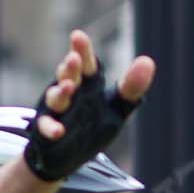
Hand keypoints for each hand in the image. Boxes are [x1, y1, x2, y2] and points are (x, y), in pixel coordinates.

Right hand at [26, 30, 154, 177]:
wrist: (70, 156)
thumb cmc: (93, 124)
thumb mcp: (117, 107)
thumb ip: (131, 87)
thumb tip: (148, 61)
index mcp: (87, 84)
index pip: (86, 64)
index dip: (82, 51)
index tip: (78, 36)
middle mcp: (69, 93)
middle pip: (68, 76)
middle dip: (70, 68)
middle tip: (74, 59)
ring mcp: (56, 111)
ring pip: (55, 98)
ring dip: (60, 92)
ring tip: (68, 87)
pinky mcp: (47, 131)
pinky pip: (46, 128)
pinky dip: (50, 128)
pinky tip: (59, 131)